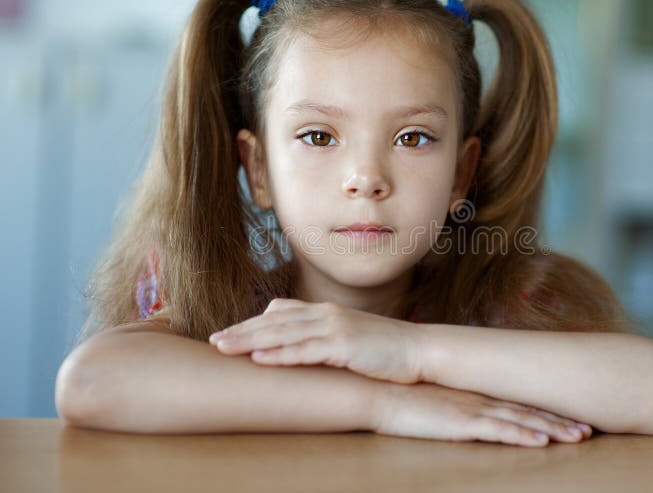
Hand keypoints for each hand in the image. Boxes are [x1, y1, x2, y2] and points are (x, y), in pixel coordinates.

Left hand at [209, 298, 423, 383]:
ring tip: (223, 349)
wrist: (420, 351)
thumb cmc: (386, 350)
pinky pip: (306, 351)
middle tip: (213, 341)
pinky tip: (259, 359)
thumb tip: (300, 345)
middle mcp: (326, 314)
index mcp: (326, 312)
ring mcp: (335, 328)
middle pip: (274, 322)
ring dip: (250, 342)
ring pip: (283, 334)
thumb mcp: (350, 338)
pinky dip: (280, 354)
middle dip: (241, 331)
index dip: (251, 324)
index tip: (228, 333)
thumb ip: (324, 338)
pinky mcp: (344, 346)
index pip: (280, 314)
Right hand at [371, 382, 592, 447]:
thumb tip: (464, 414)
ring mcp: (473, 409)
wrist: (380, 393)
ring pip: (522, 420)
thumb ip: (455, 405)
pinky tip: (542, 441)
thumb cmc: (403, 400)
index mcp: (475, 394)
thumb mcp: (436, 401)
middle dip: (560, 421)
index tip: (570, 417)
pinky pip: (499, 431)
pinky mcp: (462, 423)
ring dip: (552, 429)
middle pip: (528, 410)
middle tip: (588, 430)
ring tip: (579, 437)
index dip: (546, 410)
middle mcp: (480, 399)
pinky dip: (523, 435)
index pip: (518, 402)